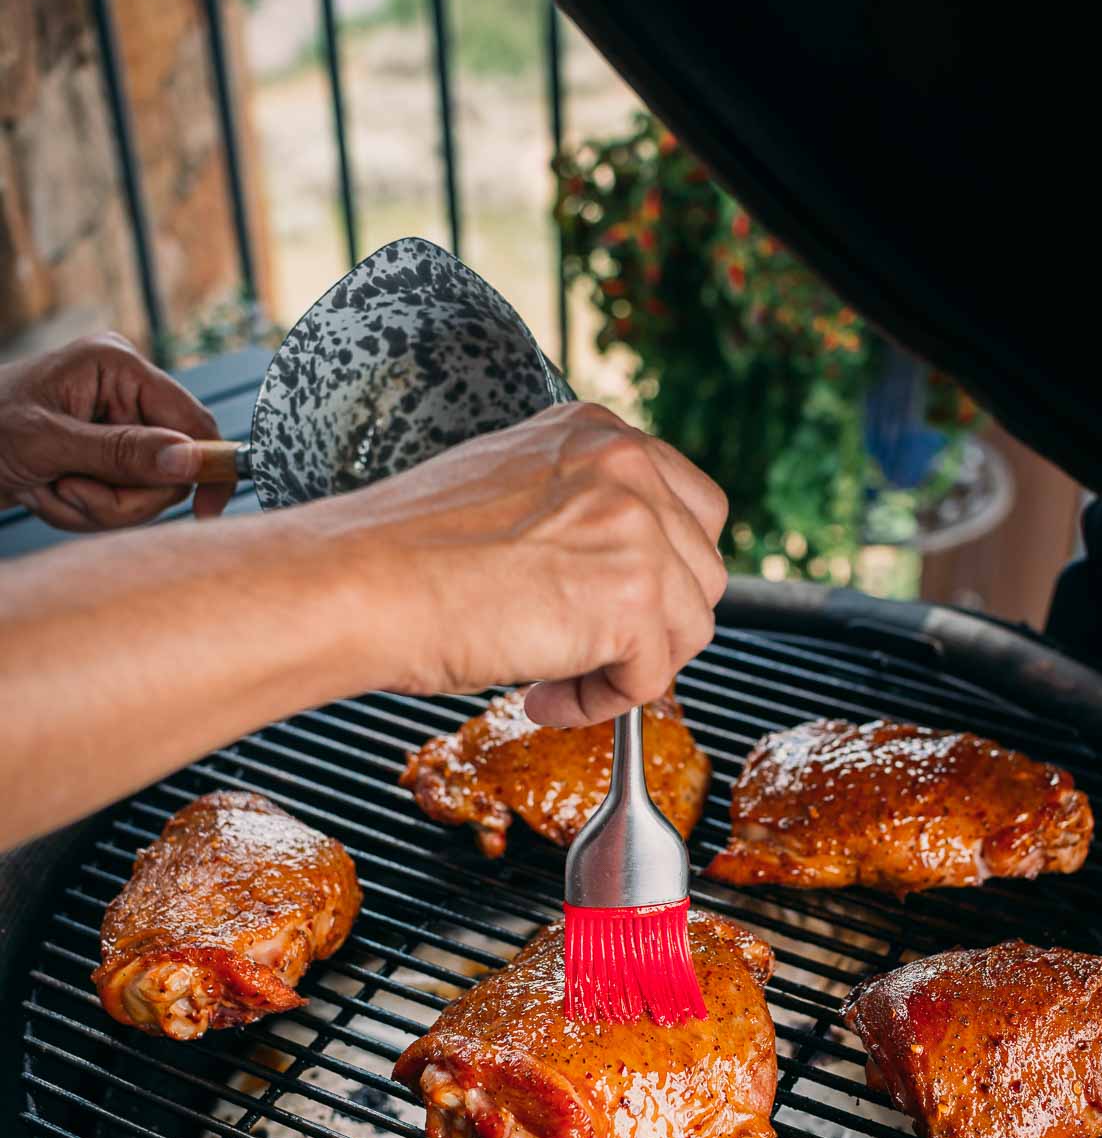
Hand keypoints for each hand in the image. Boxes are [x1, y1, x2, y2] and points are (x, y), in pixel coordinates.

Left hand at [0, 332, 227, 530]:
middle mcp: (124, 393)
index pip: (192, 420)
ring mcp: (116, 426)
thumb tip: (190, 459)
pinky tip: (49, 494)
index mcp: (117, 366)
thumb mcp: (50, 443)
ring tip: (50, 491)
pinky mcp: (104, 457)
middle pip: (170, 468)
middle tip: (68, 491)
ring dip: (95, 506)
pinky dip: (84, 509)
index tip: (205, 511)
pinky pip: (121, 502)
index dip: (205, 466)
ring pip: (145, 493)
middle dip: (120, 495)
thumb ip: (123, 452)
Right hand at [336, 401, 727, 724]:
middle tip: (588, 652)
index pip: (689, 507)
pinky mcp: (635, 598)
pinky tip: (542, 695)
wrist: (362, 583)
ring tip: (553, 677)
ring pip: (689, 628)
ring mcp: (639, 528)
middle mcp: (628, 467)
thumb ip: (574, 515)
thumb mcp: (509, 497)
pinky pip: (650, 679)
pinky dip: (601, 704)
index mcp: (597, 433)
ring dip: (628, 668)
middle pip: (702, 570)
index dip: (662, 572)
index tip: (617, 607)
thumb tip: (607, 577)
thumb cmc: (404, 552)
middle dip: (654, 624)